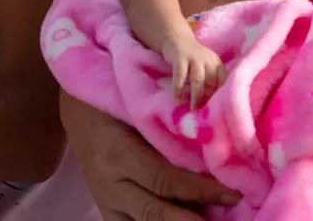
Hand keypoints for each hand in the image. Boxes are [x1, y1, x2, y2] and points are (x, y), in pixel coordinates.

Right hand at [60, 90, 239, 220]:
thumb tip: (212, 153)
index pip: (164, 181)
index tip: (232, 194)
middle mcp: (109, 184)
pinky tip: (188, 219)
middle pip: (155, 213)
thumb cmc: (117, 103)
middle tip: (228, 219)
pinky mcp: (106, 211)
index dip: (200, 191)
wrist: (80, 115)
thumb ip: (169, 132)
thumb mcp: (139, 111)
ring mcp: (106, 202)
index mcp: (118, 153)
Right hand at [161, 36, 223, 109]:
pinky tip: (176, 100)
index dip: (221, 95)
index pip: (223, 80)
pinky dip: (177, 89)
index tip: (217, 110)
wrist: (177, 40)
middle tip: (204, 114)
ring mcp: (194, 57)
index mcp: (216, 63)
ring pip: (198, 79)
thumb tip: (210, 107)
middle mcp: (208, 59)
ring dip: (195, 96)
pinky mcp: (180, 57)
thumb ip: (209, 82)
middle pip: (211, 81)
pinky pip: (179, 75)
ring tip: (193, 109)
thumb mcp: (205, 67)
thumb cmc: (193, 60)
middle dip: (208, 99)